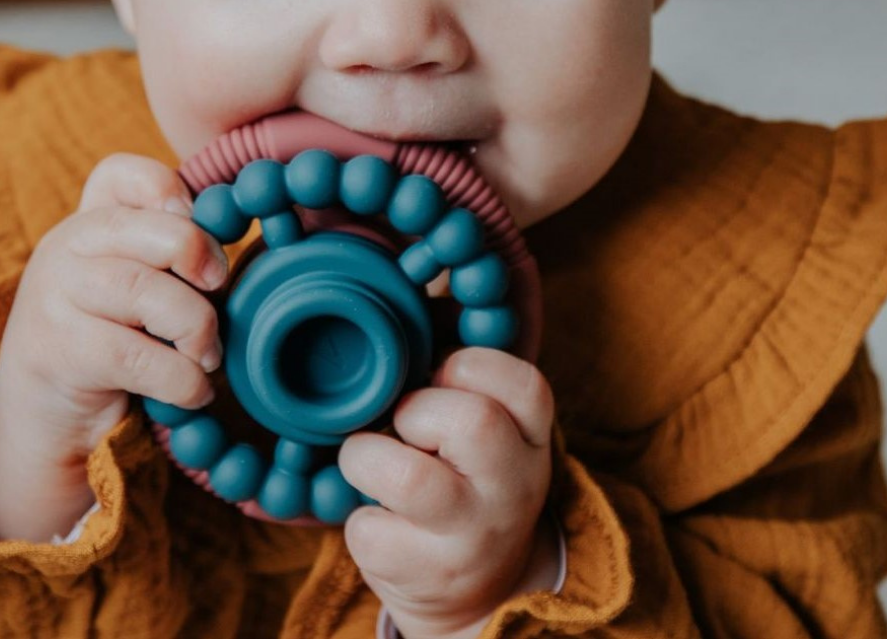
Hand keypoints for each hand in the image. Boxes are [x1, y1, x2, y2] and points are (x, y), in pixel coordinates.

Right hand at [0, 154, 229, 540]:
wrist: (42, 417)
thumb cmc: (112, 340)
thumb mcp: (137, 286)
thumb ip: (170, 256)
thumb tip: (235, 240)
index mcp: (90, 223)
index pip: (118, 174)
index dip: (165, 187)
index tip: (193, 217)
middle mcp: (66, 248)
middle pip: (149, 230)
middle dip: (200, 258)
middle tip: (219, 291)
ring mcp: (54, 298)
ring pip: (146, 293)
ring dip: (197, 328)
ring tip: (207, 356)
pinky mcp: (56, 352)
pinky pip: (136, 356)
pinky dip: (180, 379)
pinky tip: (192, 391)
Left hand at [338, 347, 557, 638]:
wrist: (474, 589)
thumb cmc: (461, 472)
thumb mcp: (486, 423)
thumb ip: (457, 367)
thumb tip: (416, 297)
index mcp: (531, 437)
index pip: (526, 385)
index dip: (470, 365)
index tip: (438, 375)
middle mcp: (515, 489)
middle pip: (473, 422)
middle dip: (414, 409)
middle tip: (402, 423)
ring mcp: (474, 538)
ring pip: (408, 479)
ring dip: (366, 456)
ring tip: (371, 462)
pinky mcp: (427, 578)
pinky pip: (367, 528)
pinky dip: (354, 514)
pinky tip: (378, 516)